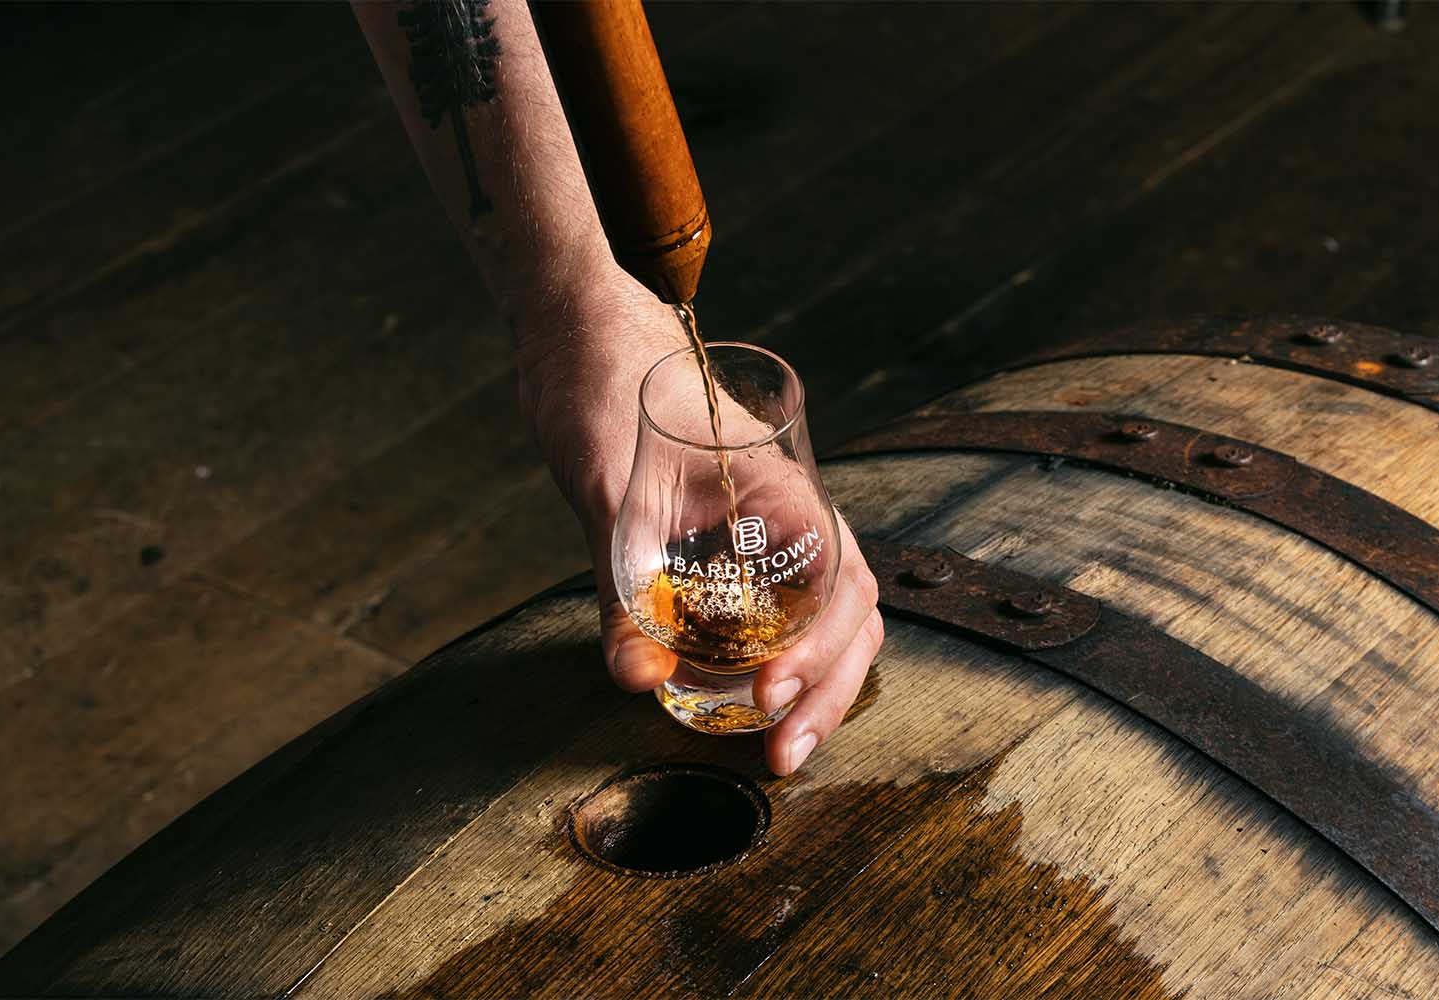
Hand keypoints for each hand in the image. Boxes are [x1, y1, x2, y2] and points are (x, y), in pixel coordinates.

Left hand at [515, 263, 882, 775]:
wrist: (587, 332)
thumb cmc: (606, 391)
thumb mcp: (606, 496)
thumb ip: (620, 587)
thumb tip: (636, 680)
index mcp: (782, 488)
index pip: (841, 579)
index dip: (821, 649)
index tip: (770, 693)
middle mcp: (795, 509)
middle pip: (851, 610)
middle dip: (829, 688)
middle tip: (784, 753)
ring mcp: (776, 523)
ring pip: (829, 611)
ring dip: (817, 680)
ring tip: (781, 744)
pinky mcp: (744, 535)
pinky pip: (787, 602)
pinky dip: (784, 654)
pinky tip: (751, 695)